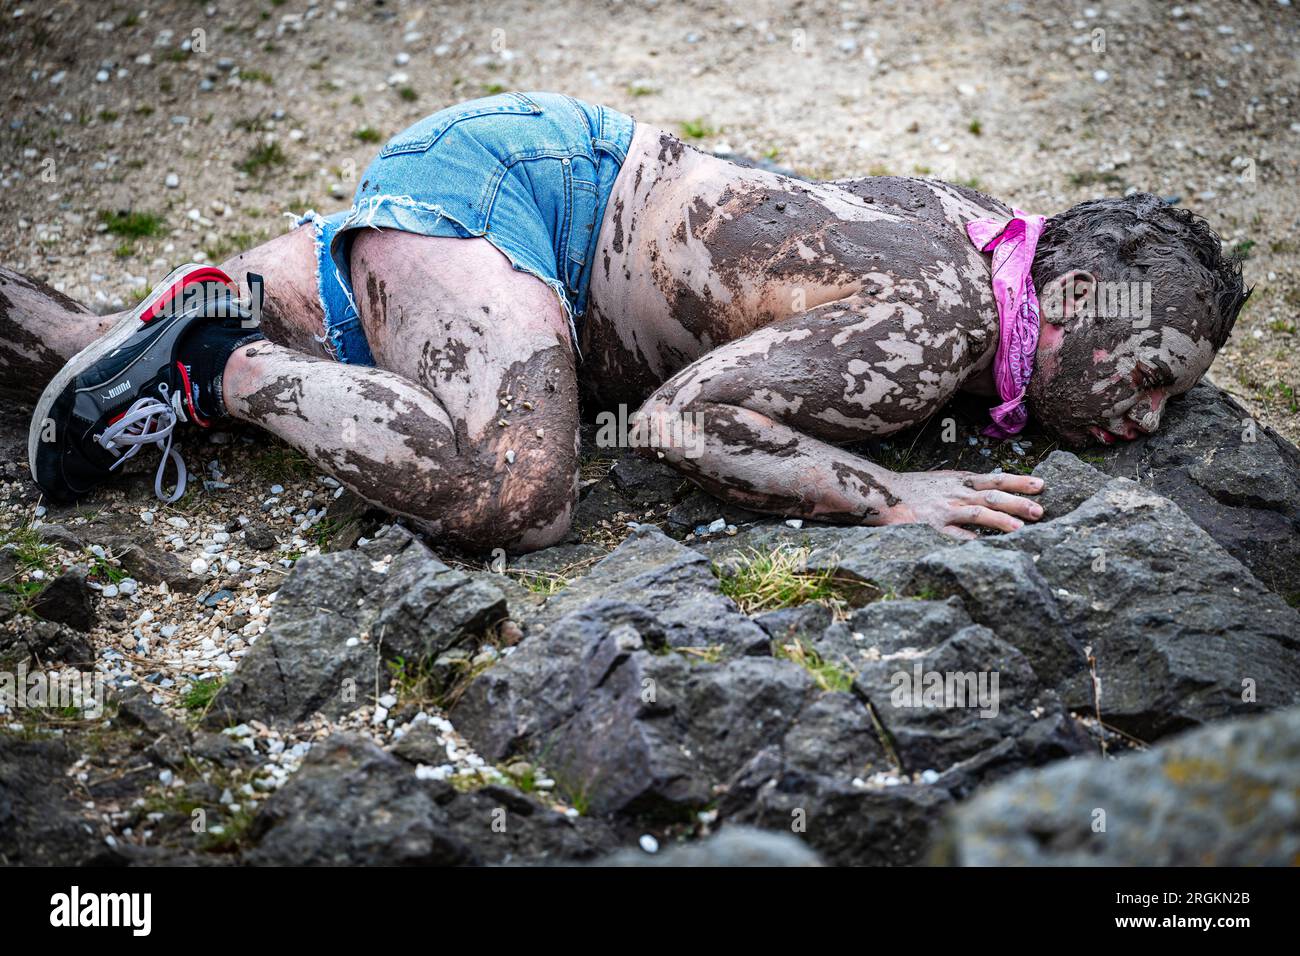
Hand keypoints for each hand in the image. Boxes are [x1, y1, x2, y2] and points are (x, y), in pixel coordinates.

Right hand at [883, 471, 1043, 539]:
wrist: (885, 491)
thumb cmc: (917, 488)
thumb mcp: (945, 479)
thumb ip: (967, 484)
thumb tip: (993, 489)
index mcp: (961, 480)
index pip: (996, 478)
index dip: (1019, 481)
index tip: (1041, 485)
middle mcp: (957, 492)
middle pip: (992, 495)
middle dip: (1017, 502)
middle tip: (1040, 511)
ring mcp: (945, 509)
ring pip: (978, 512)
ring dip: (1000, 520)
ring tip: (1021, 528)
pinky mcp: (932, 525)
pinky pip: (954, 534)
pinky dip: (969, 540)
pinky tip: (985, 547)